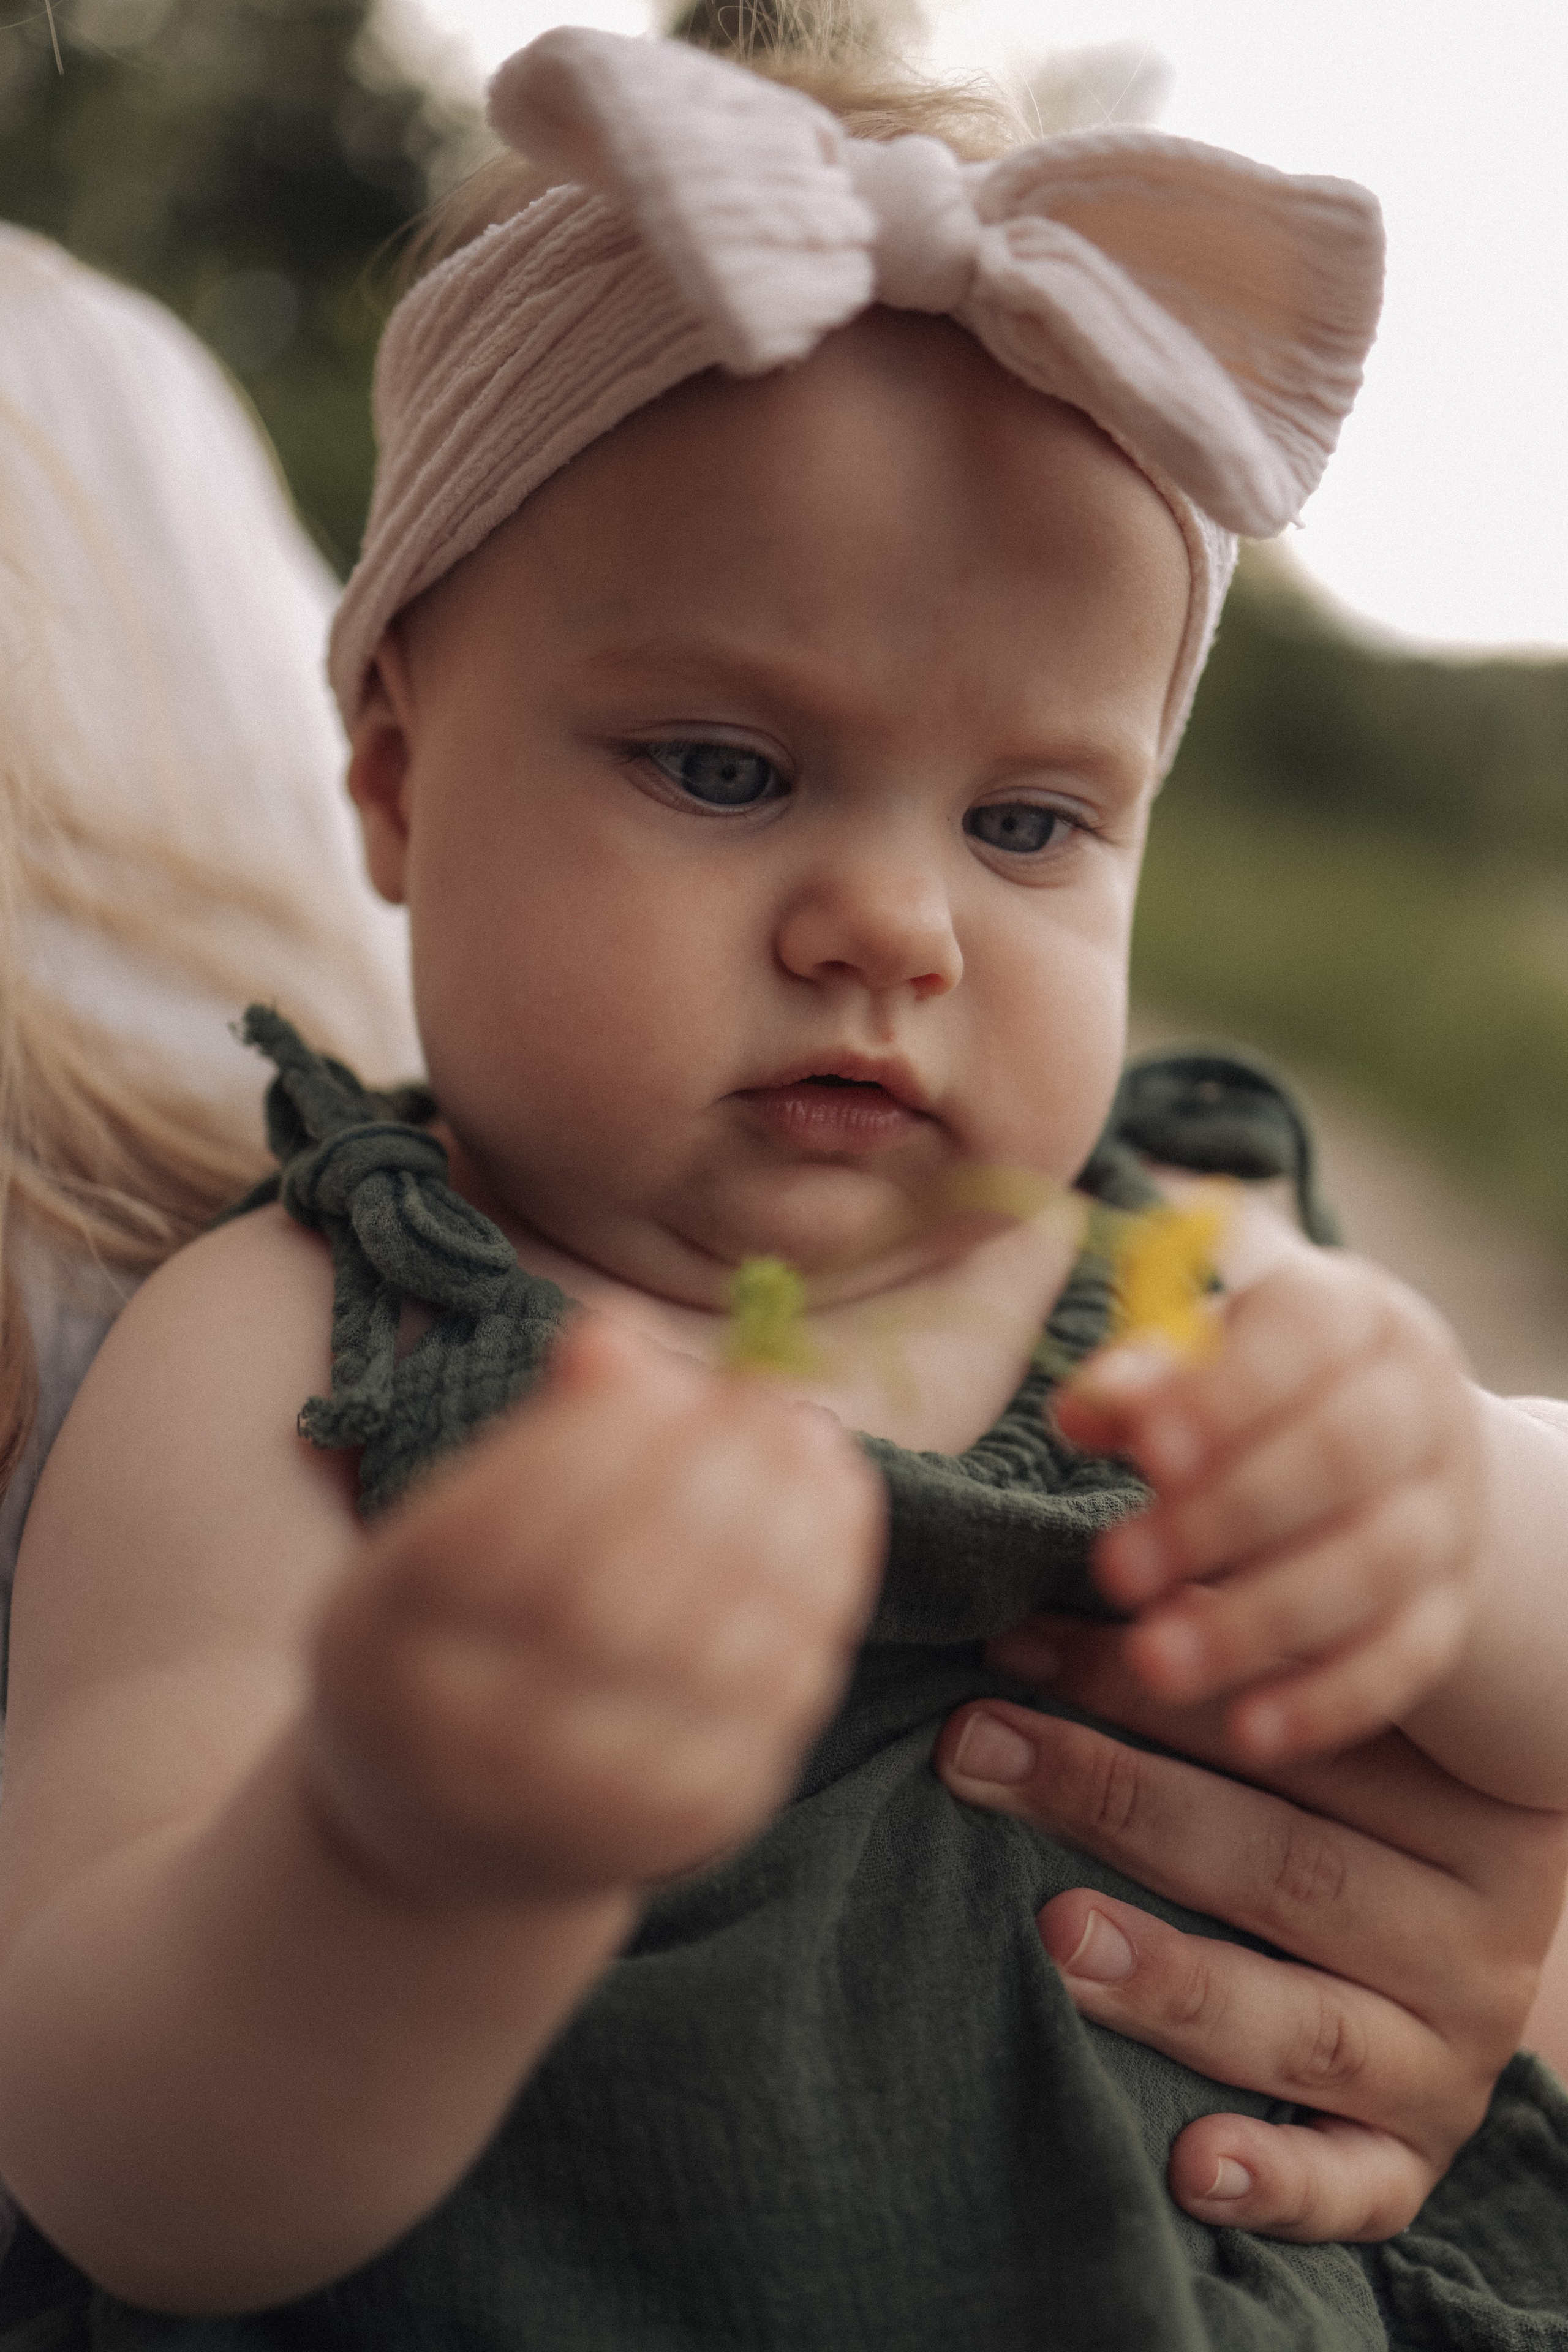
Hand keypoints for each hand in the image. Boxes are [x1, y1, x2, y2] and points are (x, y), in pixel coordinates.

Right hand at [309, 1316, 882, 1904]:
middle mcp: (439, 1732)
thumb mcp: (465, 1527)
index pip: (499, 1526)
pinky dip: (798, 1645)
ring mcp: (543, 1807)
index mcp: (377, 1630)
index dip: (614, 1445)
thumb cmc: (479, 1628)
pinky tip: (829, 1571)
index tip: (704, 1384)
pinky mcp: (649, 1850)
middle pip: (596, 1599)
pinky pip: (740, 1743)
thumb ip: (543, 1439)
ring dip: (777, 1559)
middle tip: (789, 1416)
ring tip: (827, 1476)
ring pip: (682, 1673)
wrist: (453, 1829)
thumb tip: (613, 1341)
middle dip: (713, 1491)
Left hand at [935, 1616, 1567, 2241]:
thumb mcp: (1319, 1722)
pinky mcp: (1415, 2154)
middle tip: (982, 1753)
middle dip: (1117, 1801)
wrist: (1455, 1930)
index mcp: (1461, 1793)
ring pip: (1307, 2021)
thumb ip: (1220, 1665)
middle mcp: (1474, 1925)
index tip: (1009, 1644)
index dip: (1138, 1682)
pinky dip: (1276, 2180)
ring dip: (1176, 1982)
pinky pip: (1357, 2185)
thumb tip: (1041, 1601)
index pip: (1290, 1728)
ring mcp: (1449, 2050)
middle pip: (1287, 1862)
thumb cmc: (1351, 1798)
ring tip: (1058, 1937)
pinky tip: (1190, 2166)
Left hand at [1057, 1250, 1485, 1760]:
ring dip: (1258, 1618)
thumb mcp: (1207, 1364)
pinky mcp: (1451, 1604)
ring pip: (1372, 1563)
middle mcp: (1416, 1405)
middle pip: (1341, 1454)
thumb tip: (1079, 1408)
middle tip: (1115, 1570)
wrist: (1393, 1449)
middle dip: (1224, 1516)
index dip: (1225, 1393)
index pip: (1304, 1334)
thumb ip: (1145, 1382)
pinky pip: (1406, 1658)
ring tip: (1154, 1660)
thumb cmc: (1257, 1391)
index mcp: (1351, 1316)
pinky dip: (1330, 1699)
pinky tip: (1250, 1732)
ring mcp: (1447, 1509)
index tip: (1147, 1451)